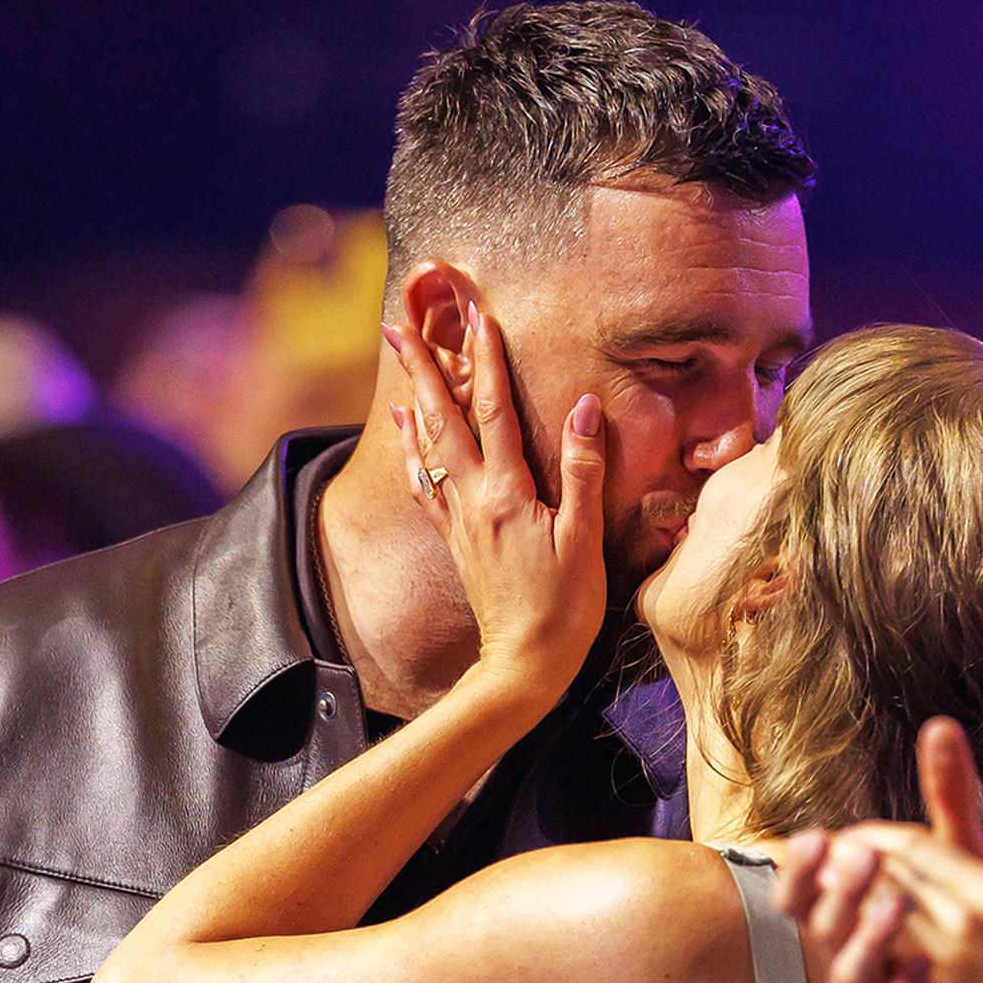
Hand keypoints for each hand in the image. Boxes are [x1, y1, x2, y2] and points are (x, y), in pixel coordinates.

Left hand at [382, 307, 606, 706]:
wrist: (524, 664)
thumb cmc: (565, 607)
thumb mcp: (585, 539)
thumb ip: (582, 470)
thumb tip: (585, 406)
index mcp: (506, 493)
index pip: (495, 411)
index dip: (488, 362)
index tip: (481, 318)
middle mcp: (473, 499)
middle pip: (444, 419)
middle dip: (422, 368)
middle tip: (396, 324)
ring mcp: (459, 519)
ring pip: (428, 447)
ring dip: (413, 399)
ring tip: (396, 364)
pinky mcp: (456, 540)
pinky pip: (425, 484)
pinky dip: (412, 451)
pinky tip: (406, 432)